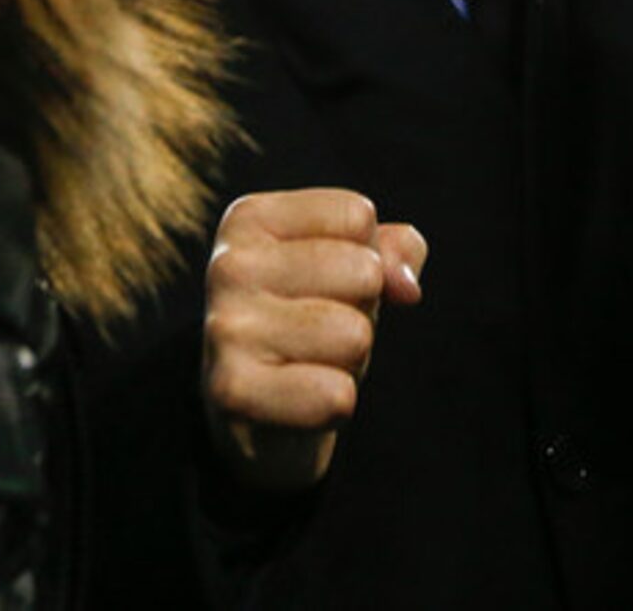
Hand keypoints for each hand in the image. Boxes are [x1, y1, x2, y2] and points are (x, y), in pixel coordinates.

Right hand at [201, 188, 427, 491]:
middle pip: (363, 272)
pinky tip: (299, 401)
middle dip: (361, 310)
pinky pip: (335, 394)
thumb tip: (406, 286)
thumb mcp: (355, 266)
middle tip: (320, 332)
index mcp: (249, 219)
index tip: (326, 283)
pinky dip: (336, 406)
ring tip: (309, 363)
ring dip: (350, 360)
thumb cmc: (312, 321)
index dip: (367, 258)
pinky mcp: (231, 390)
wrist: (258, 415)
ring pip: (354, 335)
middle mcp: (228, 265)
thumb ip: (395, 250)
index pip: (358, 217)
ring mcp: (225, 327)